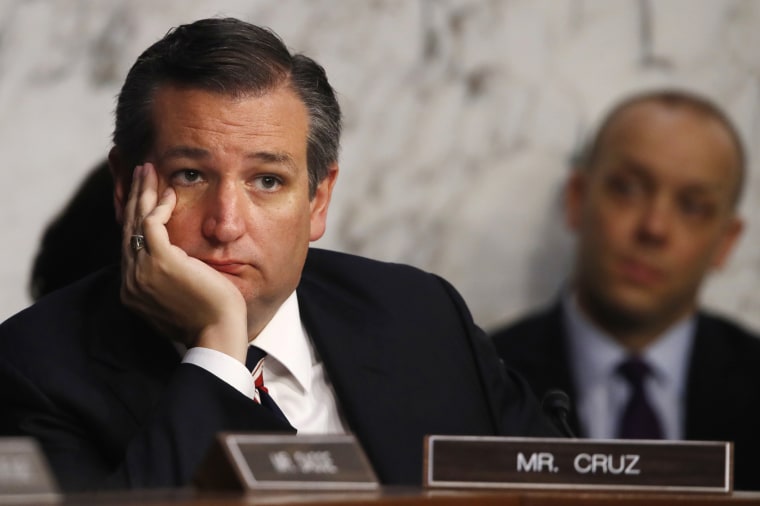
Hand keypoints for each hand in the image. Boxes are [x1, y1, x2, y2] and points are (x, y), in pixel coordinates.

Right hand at [120, 163, 248, 362]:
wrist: (218, 333)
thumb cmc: (209, 318)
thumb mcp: (182, 296)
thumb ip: (171, 278)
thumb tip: (179, 263)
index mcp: (134, 288)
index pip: (129, 243)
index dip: (132, 216)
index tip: (141, 197)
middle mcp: (131, 279)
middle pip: (127, 227)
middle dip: (132, 196)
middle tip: (139, 171)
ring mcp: (142, 270)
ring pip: (136, 220)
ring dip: (142, 192)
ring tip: (148, 170)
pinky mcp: (160, 261)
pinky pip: (152, 223)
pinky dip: (159, 205)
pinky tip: (169, 192)